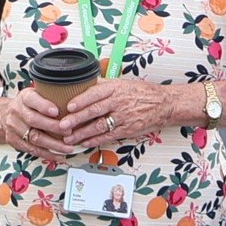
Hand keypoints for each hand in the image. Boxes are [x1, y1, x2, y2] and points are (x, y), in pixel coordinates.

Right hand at [3, 85, 75, 163]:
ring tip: (68, 148)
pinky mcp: (14, 141)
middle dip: (53, 127)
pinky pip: (32, 150)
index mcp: (24, 98)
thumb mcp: (35, 94)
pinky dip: (48, 154)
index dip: (44, 106)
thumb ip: (49, 96)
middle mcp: (17, 112)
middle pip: (33, 120)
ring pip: (34, 138)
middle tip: (68, 132)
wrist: (3, 115)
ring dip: (53, 144)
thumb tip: (74, 97)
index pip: (32, 100)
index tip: (56, 111)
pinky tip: (60, 156)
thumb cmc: (27, 105)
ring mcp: (14, 128)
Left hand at [57, 74, 185, 153]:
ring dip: (82, 133)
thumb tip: (83, 82)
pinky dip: (95, 140)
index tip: (68, 106)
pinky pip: (108, 136)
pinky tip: (85, 143)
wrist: (163, 104)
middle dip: (76, 119)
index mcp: (116, 88)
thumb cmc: (140, 92)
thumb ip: (103, 84)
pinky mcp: (127, 129)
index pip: (95, 93)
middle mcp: (119, 102)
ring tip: (69, 138)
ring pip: (99, 126)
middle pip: (94, 111)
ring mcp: (123, 117)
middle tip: (62, 125)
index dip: (81, 100)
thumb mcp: (122, 83)